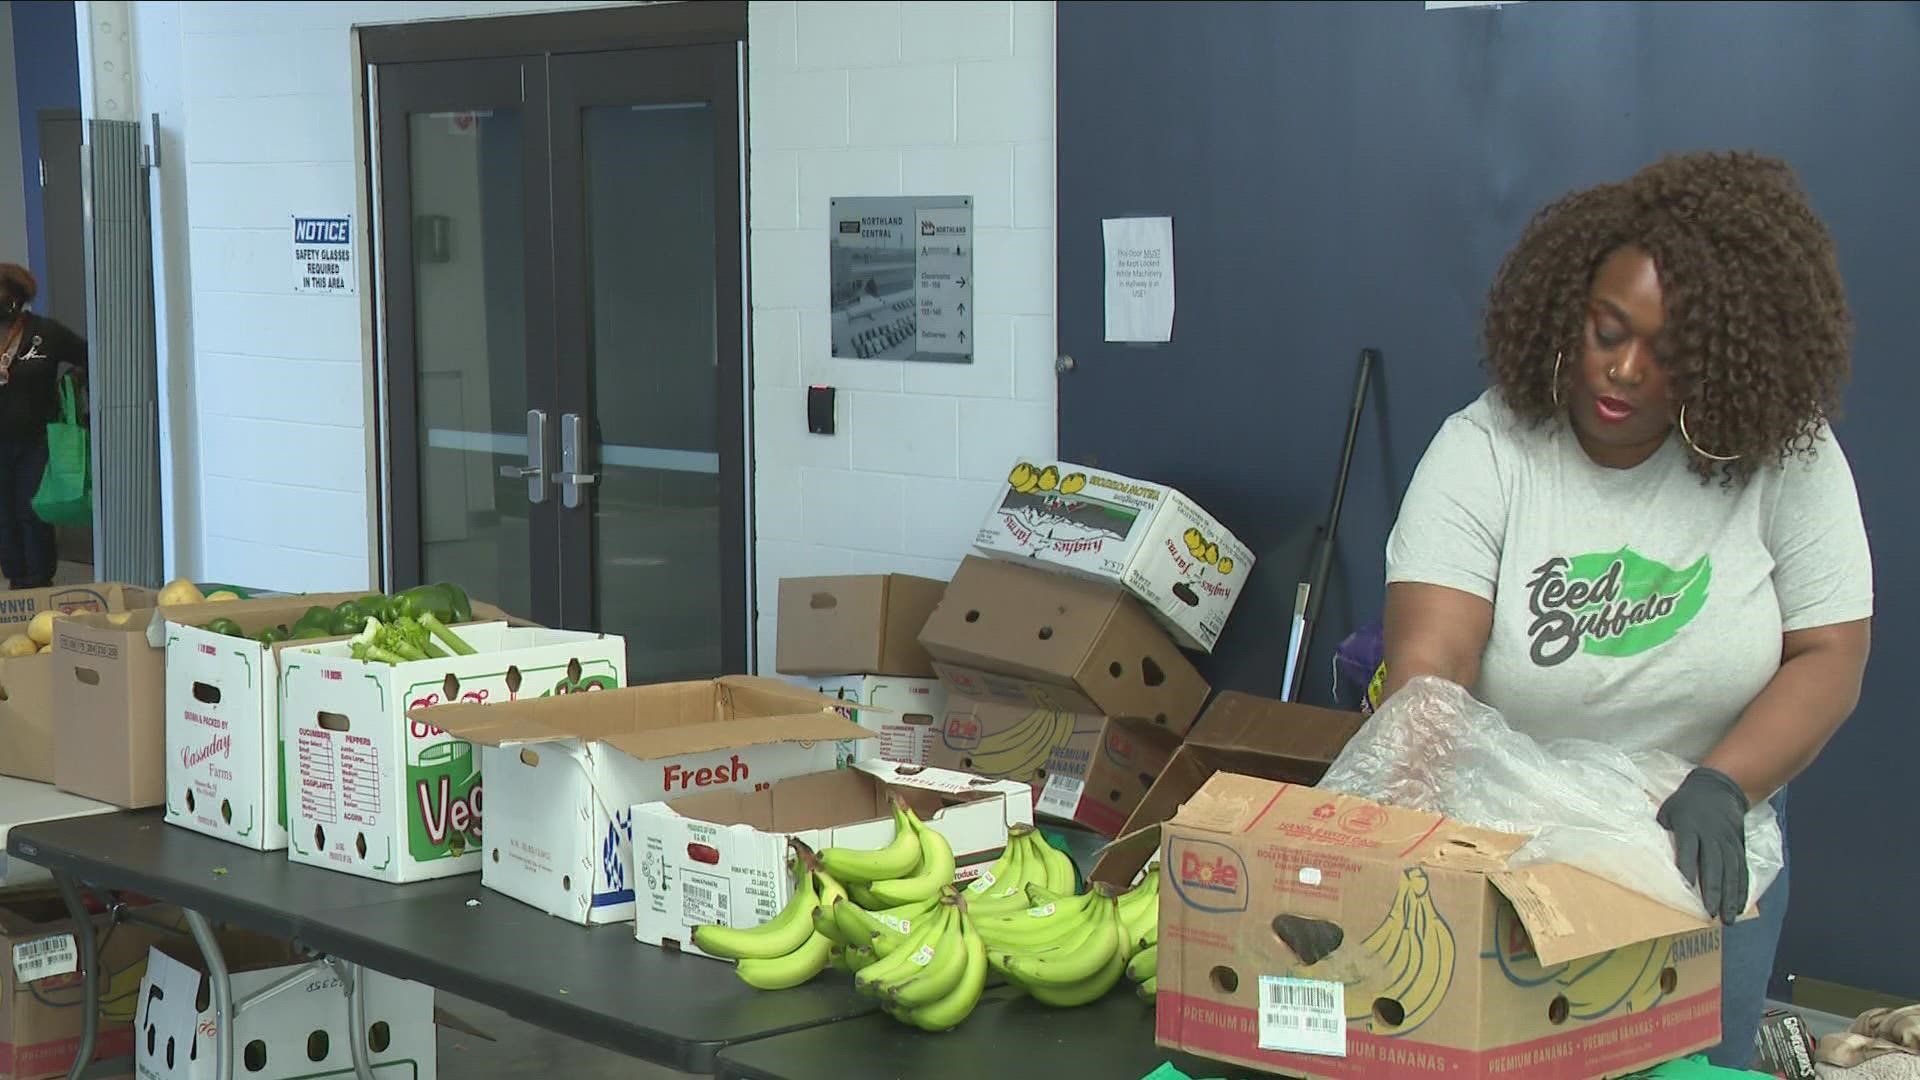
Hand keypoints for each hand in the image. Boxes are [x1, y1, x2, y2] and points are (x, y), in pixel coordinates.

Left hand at [1657, 767, 1750, 924]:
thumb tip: (1650, 855)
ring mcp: (1728, 842)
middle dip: (1712, 892)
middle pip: (1714, 866)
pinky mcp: (1739, 846)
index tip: (1687, 889)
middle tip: (1710, 914)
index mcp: (1690, 827)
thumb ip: (1662, 831)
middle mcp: (1712, 836)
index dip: (1688, 869)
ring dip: (1730, 897)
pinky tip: (1739, 906)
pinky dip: (1742, 889)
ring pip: (1731, 872)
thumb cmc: (1686, 802)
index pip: (1688, 850)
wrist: (1720, 788)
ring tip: (1728, 919)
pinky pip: (1742, 870)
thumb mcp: (1668, 810)